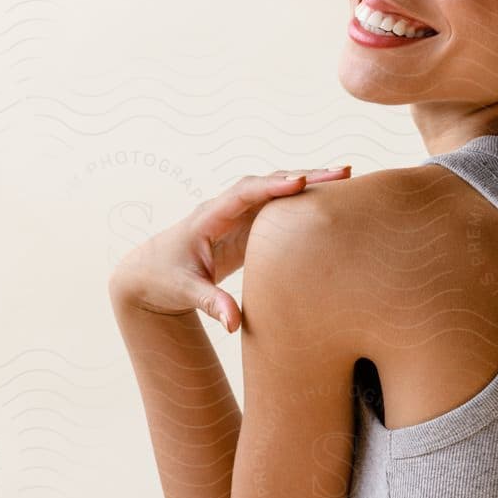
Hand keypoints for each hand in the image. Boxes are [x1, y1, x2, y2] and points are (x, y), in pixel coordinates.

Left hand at [107, 164, 350, 331]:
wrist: (150, 275)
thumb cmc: (164, 281)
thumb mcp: (185, 293)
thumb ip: (210, 303)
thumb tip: (234, 324)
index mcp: (209, 217)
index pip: (244, 194)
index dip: (272, 186)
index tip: (302, 182)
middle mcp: (226, 209)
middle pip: (269, 184)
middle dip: (305, 176)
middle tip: (344, 172)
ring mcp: (238, 216)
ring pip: (277, 192)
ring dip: (310, 184)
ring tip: (347, 177)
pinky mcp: (248, 228)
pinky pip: (279, 209)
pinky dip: (304, 202)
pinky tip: (332, 200)